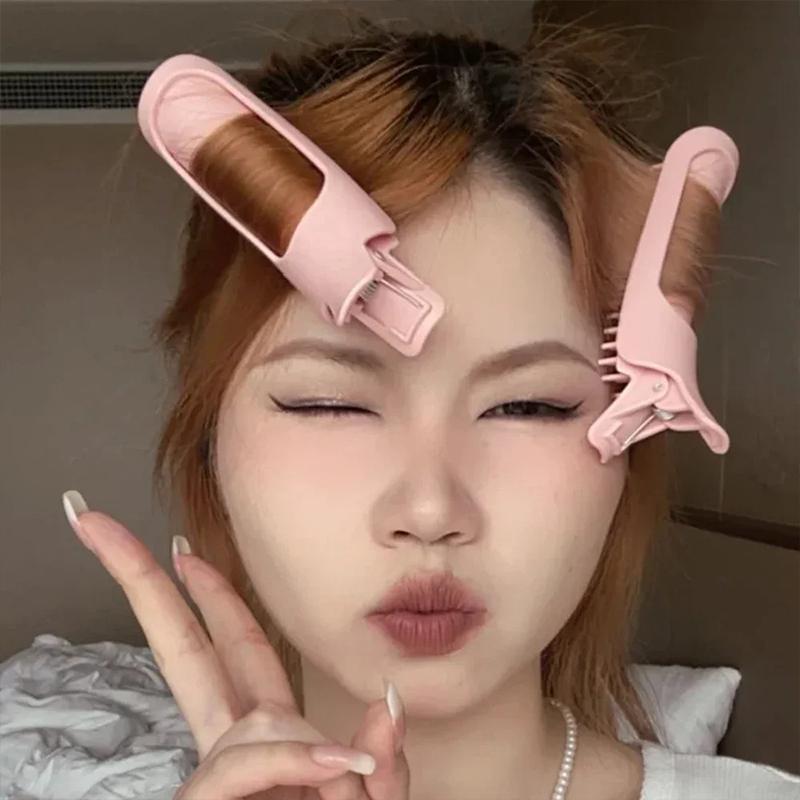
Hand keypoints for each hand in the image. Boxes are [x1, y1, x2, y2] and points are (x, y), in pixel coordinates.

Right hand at [62, 491, 409, 799]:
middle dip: (142, 584)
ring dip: (310, 753)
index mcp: (265, 734)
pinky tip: (334, 773)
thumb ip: (383, 768)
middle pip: (183, 646)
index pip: (234, 645)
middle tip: (92, 522)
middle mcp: (232, 747)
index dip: (210, 594)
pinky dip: (296, 762)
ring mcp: (216, 778)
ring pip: (249, 718)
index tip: (180, 547)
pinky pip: (250, 763)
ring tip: (350, 793)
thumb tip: (384, 701)